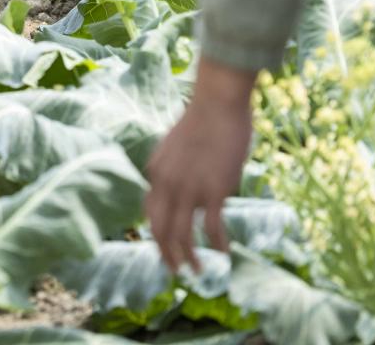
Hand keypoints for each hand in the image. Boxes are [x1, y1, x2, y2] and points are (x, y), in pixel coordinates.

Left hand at [146, 58, 258, 272]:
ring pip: (181, 234)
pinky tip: (224, 253)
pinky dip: (217, 244)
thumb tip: (181, 186)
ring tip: (196, 270)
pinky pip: (212, 227)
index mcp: (156, 171)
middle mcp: (166, 183)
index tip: (163, 247)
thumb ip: (175, 169)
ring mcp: (189, 188)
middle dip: (165, 254)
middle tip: (174, 271)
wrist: (217, 103)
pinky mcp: (214, 190)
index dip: (154, 234)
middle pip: (159, 229)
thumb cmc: (203, 121)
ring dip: (188, 257)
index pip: (149, 211)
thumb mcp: (176, 147)